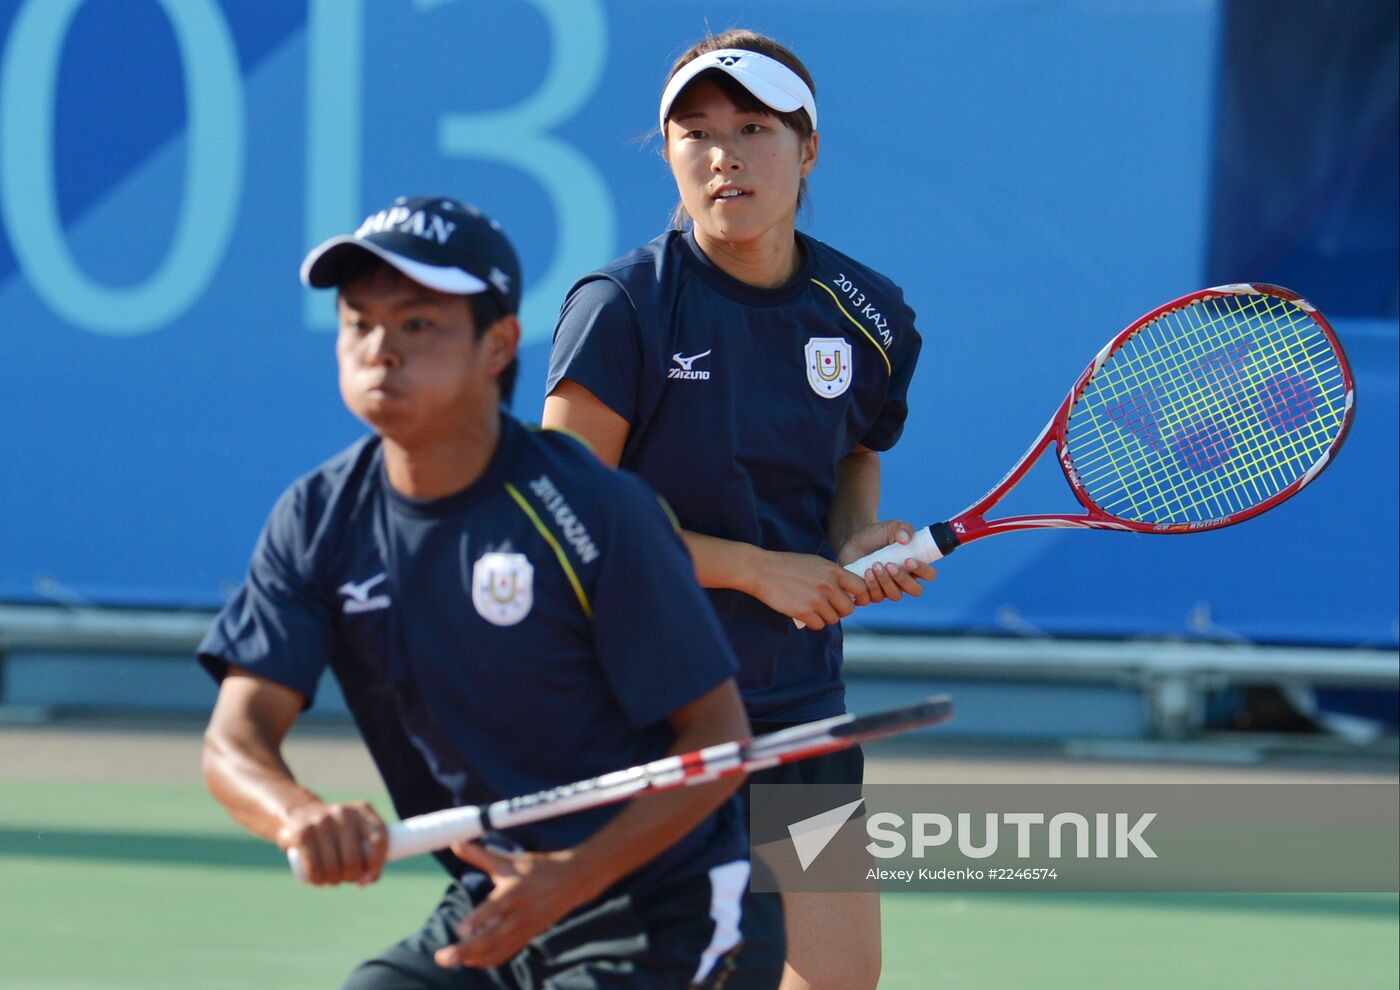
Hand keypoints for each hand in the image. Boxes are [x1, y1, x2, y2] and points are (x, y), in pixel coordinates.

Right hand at [276, 799, 386, 886]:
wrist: (301, 813)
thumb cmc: (337, 832)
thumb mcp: (356, 834)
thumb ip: (369, 857)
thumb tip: (365, 881)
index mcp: (363, 811)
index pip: (379, 840)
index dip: (376, 864)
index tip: (368, 876)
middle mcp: (344, 813)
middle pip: (354, 859)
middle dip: (351, 877)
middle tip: (346, 878)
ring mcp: (322, 821)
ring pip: (333, 867)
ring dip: (334, 880)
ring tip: (332, 878)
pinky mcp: (302, 833)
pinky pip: (314, 867)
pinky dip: (318, 879)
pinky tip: (318, 879)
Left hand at [435, 842, 594, 969]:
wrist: (572, 881)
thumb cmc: (538, 868)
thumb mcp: (509, 861)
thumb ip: (480, 856)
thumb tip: (455, 843)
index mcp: (514, 892)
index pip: (495, 908)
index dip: (478, 920)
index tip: (460, 930)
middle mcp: (519, 914)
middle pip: (491, 937)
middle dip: (465, 950)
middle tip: (442, 957)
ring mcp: (524, 928)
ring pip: (496, 950)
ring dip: (472, 958)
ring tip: (449, 960)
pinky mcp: (527, 937)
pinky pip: (504, 953)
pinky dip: (487, 960)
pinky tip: (470, 960)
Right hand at [748, 549, 871, 629]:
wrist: (762, 570)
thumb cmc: (788, 566)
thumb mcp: (815, 563)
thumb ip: (833, 575)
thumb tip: (850, 591)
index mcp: (833, 570)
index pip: (861, 588)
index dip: (859, 598)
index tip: (851, 601)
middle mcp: (828, 585)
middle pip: (848, 609)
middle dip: (839, 611)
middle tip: (827, 607)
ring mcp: (816, 598)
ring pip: (833, 619)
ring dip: (824, 617)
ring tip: (812, 609)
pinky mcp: (803, 611)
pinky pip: (818, 625)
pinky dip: (813, 623)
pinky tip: (804, 613)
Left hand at [837, 520, 937, 604]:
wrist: (853, 541)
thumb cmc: (876, 536)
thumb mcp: (890, 528)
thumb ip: (902, 529)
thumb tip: (906, 539)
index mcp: (914, 566)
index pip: (929, 574)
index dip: (923, 570)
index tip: (909, 560)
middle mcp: (904, 581)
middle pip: (915, 590)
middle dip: (903, 579)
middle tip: (890, 565)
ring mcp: (888, 589)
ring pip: (895, 595)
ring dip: (886, 581)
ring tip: (875, 565)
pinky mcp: (871, 594)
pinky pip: (875, 598)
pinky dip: (871, 586)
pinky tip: (866, 572)